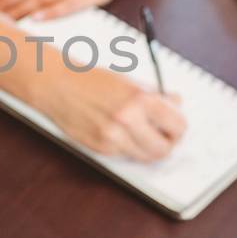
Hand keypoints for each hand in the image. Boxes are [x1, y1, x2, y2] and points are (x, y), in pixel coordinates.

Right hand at [35, 65, 186, 161]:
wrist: (59, 85)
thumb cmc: (92, 80)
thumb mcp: (130, 82)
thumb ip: (156, 95)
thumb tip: (176, 103)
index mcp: (140, 99)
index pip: (177, 126)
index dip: (177, 128)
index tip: (174, 126)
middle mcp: (128, 120)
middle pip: (164, 149)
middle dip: (166, 143)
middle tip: (162, 135)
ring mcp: (113, 137)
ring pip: (146, 157)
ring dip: (148, 148)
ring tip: (141, 134)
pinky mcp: (100, 148)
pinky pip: (125, 155)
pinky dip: (128, 147)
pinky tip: (120, 133)